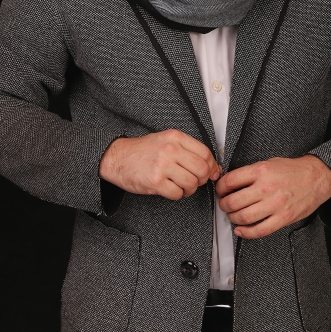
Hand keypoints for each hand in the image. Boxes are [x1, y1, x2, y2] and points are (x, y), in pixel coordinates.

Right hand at [99, 129, 221, 200]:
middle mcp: (170, 149)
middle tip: (196, 181)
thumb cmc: (143, 150)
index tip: (211, 172)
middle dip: (202, 179)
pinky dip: (177, 194)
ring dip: (189, 189)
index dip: (212, 166)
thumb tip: (212, 166)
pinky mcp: (155, 181)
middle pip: (202, 169)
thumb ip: (188, 150)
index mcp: (175, 137)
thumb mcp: (166, 140)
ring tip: (181, 186)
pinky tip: (170, 189)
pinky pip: (177, 193)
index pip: (205, 153)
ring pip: (192, 183)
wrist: (118, 157)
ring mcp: (162, 165)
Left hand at [215, 155, 330, 238]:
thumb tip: (231, 181)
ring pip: (243, 217)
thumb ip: (251, 172)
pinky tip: (241, 230)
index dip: (220, 188)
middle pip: (233, 201)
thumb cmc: (293, 170)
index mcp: (261, 171)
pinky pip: (260, 230)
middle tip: (224, 204)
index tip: (220, 190)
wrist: (316, 177)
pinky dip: (246, 233)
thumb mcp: (269, 163)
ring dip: (232, 218)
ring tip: (232, 215)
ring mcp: (275, 204)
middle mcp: (266, 187)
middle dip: (224, 205)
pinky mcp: (283, 218)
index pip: (230, 181)